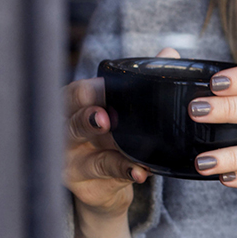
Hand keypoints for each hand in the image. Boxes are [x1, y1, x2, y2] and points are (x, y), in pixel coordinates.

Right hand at [64, 47, 178, 237]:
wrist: (105, 183)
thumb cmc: (111, 135)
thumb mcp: (124, 109)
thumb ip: (144, 80)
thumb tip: (169, 53)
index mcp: (74, 106)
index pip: (76, 94)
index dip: (90, 92)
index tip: (103, 89)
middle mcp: (67, 132)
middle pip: (73, 124)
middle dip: (87, 120)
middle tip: (104, 119)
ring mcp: (72, 161)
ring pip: (88, 156)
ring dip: (112, 153)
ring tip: (131, 154)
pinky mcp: (84, 184)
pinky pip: (106, 177)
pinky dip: (124, 172)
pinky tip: (139, 172)